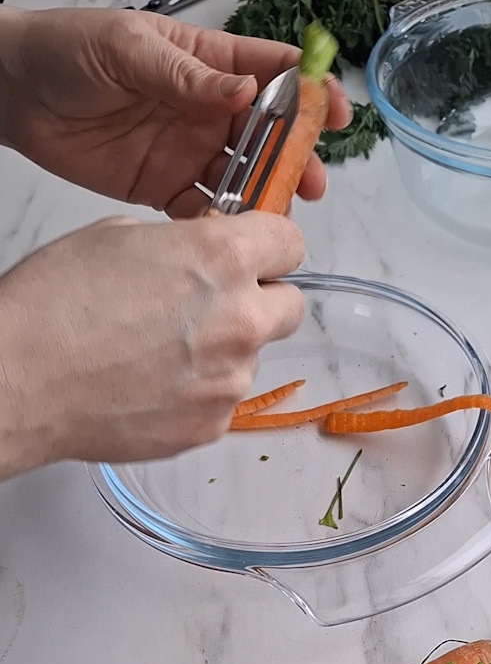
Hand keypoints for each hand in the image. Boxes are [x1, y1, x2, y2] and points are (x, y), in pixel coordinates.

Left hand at [0, 8, 350, 215]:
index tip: (333, 112)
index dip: (308, 92)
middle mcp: (208, 111)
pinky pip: (203, 213)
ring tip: (274, 219)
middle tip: (308, 184)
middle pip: (269, 137)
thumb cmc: (71, 51)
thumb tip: (242, 91)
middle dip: (294, 159)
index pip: (273, 74)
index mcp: (209, 64)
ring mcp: (189, 153)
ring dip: (263, 199)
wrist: (20, 93)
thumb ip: (186, 75)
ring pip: (243, 179)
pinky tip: (229, 239)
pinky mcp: (165, 190)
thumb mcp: (130, 48)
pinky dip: (220, 227)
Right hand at [0, 214, 304, 478]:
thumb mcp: (118, 237)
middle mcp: (239, 321)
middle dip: (260, 302)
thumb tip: (200, 259)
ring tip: (160, 353)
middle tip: (213, 306)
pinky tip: (152, 386)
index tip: (256, 255)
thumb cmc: (56, 305)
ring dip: (223, 352)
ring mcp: (229, 381)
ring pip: (252, 359)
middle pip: (289, 308)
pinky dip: (198, 394)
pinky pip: (222, 402)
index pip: (291, 245)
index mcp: (221, 260)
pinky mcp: (211, 426)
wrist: (22, 382)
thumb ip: (181, 246)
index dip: (271, 248)